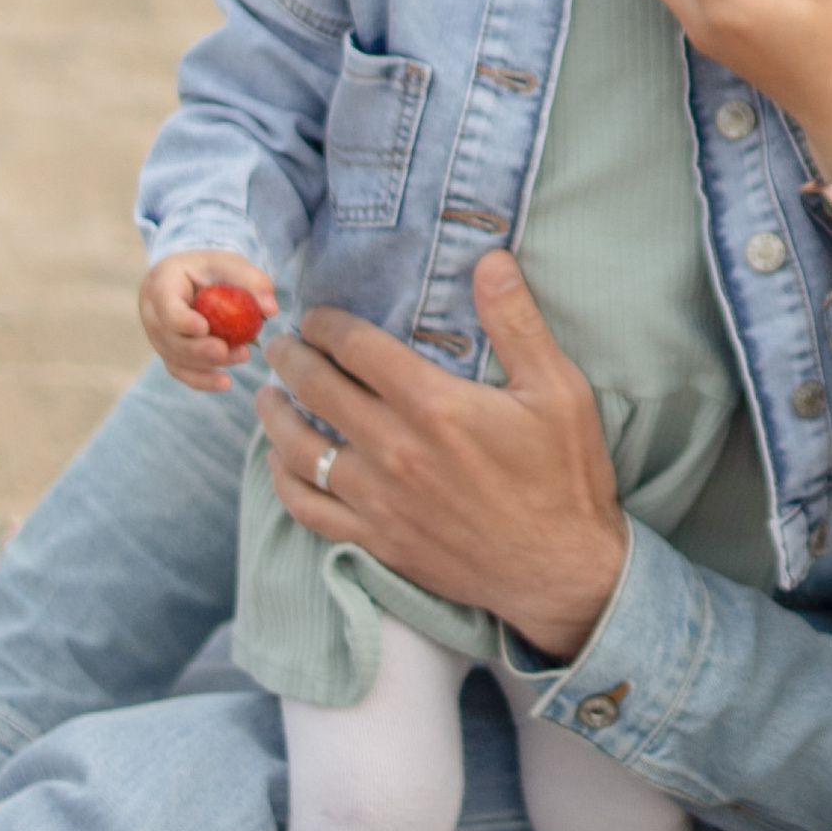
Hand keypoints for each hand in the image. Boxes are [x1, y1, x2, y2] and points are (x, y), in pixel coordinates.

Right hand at [140, 248, 276, 390]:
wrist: (192, 278)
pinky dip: (201, 380)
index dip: (182, 320)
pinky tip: (225, 382)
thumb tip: (271, 310)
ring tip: (242, 356)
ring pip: (176, 358)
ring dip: (207, 364)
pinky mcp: (168, 352)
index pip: (166, 307)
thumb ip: (251, 280)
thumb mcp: (229, 264)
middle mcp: (152, 313)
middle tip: (227, 350)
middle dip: (199, 349)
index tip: (204, 328)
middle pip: (170, 338)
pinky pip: (180, 371)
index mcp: (162, 284)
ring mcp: (157, 336)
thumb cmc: (210, 269)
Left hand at [255, 266, 631, 659]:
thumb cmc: (565, 476)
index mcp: (435, 406)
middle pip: (316, 390)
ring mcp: (379, 500)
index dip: (326, 325)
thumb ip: (517, 322)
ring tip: (267, 395)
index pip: (356, 348)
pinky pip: (308, 508)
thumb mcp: (558, 389)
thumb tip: (490, 259)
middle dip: (290, 358)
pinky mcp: (376, 540)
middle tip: (280, 344)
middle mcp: (395, 450)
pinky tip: (279, 462)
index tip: (315, 316)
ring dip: (274, 415)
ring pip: (298, 449)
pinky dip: (283, 481)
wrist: (563, 571)